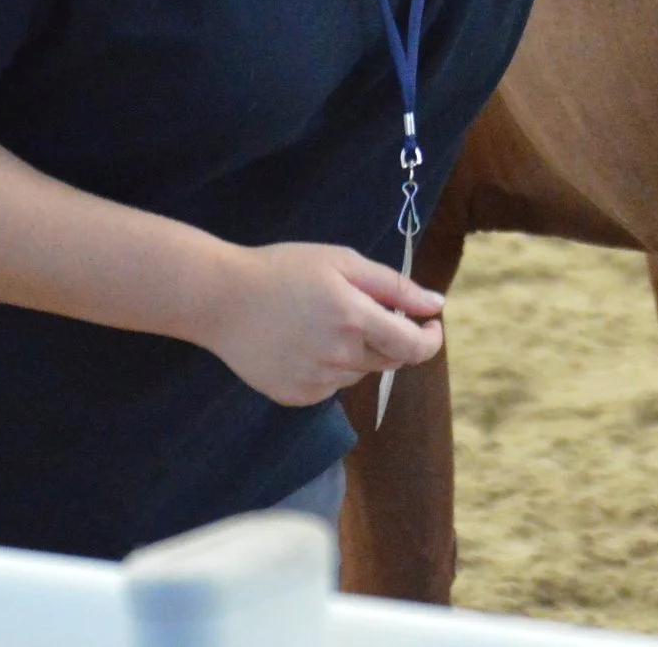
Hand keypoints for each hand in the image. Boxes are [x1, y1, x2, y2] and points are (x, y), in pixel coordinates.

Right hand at [196, 242, 444, 406]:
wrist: (220, 299)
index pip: (414, 347)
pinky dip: (330, 367)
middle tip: (363, 308)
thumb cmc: (284, 270)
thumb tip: (436, 306)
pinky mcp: (296, 396)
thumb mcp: (343, 262)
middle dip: (391, 336)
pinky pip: (331, 385)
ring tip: (323, 321)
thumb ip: (395, 287)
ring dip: (358, 351)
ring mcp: (316, 382)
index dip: (430, 339)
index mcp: (355, 320)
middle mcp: (340, 357)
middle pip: (389, 359)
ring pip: (359, 372)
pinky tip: (304, 342)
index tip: (429, 324)